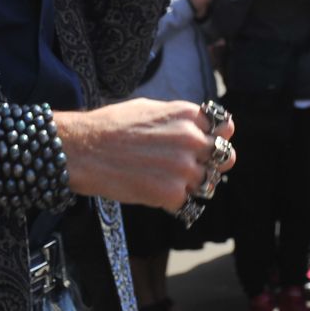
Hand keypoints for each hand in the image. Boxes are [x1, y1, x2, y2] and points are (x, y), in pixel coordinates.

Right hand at [55, 99, 236, 212]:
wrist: (83, 149)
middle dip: (211, 164)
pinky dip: (171, 201)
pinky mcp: (173, 193)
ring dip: (191, 185)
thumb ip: (180, 119)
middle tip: (192, 169)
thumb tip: (200, 128)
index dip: (216, 138)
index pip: (226, 129)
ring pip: (207, 183)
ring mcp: (184, 167)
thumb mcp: (152, 108)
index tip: (206, 146)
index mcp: (188, 115)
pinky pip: (185, 202)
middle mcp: (192, 139)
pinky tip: (150, 190)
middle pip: (225, 157)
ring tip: (165, 180)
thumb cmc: (112, 126)